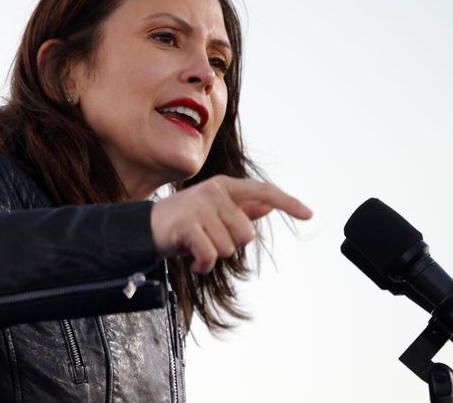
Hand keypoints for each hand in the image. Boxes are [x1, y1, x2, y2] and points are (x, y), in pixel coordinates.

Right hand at [150, 175, 311, 273]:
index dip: (288, 203)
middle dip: (229, 244)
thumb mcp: (212, 214)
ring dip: (213, 255)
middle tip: (206, 239)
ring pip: (229, 247)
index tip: (309, 214)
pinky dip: (202, 265)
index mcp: (224, 186)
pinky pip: (211, 256)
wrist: (143, 229)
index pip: (264, 192)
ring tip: (195, 245)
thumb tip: (268, 206)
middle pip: (246, 233)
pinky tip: (191, 260)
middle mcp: (214, 191)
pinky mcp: (188, 224)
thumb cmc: (183, 223)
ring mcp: (201, 206)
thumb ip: (240, 210)